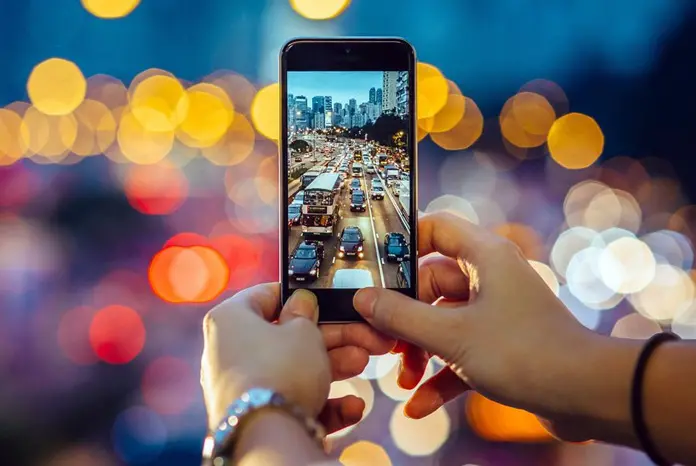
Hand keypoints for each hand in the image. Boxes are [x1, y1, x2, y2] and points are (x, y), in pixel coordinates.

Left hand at [201, 284, 393, 434]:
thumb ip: (305, 313)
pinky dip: (322, 403)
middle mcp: (230, 352)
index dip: (298, 296)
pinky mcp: (256, 417)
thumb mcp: (303, 331)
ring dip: (333, 367)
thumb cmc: (280, 369)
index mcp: (230, 319)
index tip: (324, 300)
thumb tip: (301, 302)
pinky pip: (292, 401)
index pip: (264, 297)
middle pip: (287, 337)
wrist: (266, 436)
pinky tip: (352, 406)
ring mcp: (243, 386)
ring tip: (361, 362)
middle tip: (359, 335)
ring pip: (294, 370)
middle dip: (330, 337)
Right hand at [353, 211, 604, 439]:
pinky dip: (440, 374)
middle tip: (381, 341)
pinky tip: (419, 404)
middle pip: (430, 284)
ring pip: (442, 321)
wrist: (586, 396)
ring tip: (402, 379)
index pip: (435, 228)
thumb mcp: (451, 335)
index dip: (402, 243)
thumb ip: (401, 317)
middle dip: (404, 318)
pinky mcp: (500, 343)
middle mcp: (489, 277)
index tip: (372, 267)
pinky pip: (460, 351)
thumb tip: (363, 299)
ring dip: (419, 351)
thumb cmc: (525, 353)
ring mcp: (495, 311)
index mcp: (484, 256)